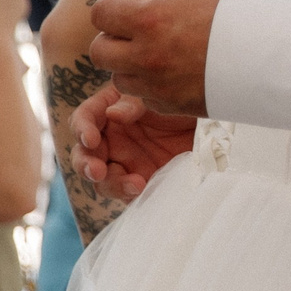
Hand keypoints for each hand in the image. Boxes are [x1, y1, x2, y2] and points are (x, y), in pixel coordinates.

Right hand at [73, 84, 198, 196]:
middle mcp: (110, 139)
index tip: (91, 139)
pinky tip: (145, 189)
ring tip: (136, 184)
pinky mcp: (139, 181)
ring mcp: (123, 162)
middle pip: (84, 155)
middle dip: (86, 165)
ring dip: (113, 184)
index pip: (84, 118)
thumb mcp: (155, 95)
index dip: (82, 129)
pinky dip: (131, 195)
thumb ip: (132, 104)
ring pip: (103, 180)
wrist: (209, 124)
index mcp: (107, 111)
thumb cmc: (177, 102)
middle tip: (97, 171)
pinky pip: (127, 194)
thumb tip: (112, 115)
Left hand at [88, 0, 226, 116]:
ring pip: (119, 78)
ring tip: (157, 56)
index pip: (100, 14)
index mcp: (150, 20)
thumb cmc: (236, 17)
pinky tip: (175, 74)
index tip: (119, 8)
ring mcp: (156, 84)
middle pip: (99, 52)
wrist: (268, 56)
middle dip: (111, 42)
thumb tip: (132, 0)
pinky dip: (151, 87)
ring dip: (130, 67)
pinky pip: (144, 97)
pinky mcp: (170, 106)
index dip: (108, 9)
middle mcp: (146, 55)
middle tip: (131, 36)